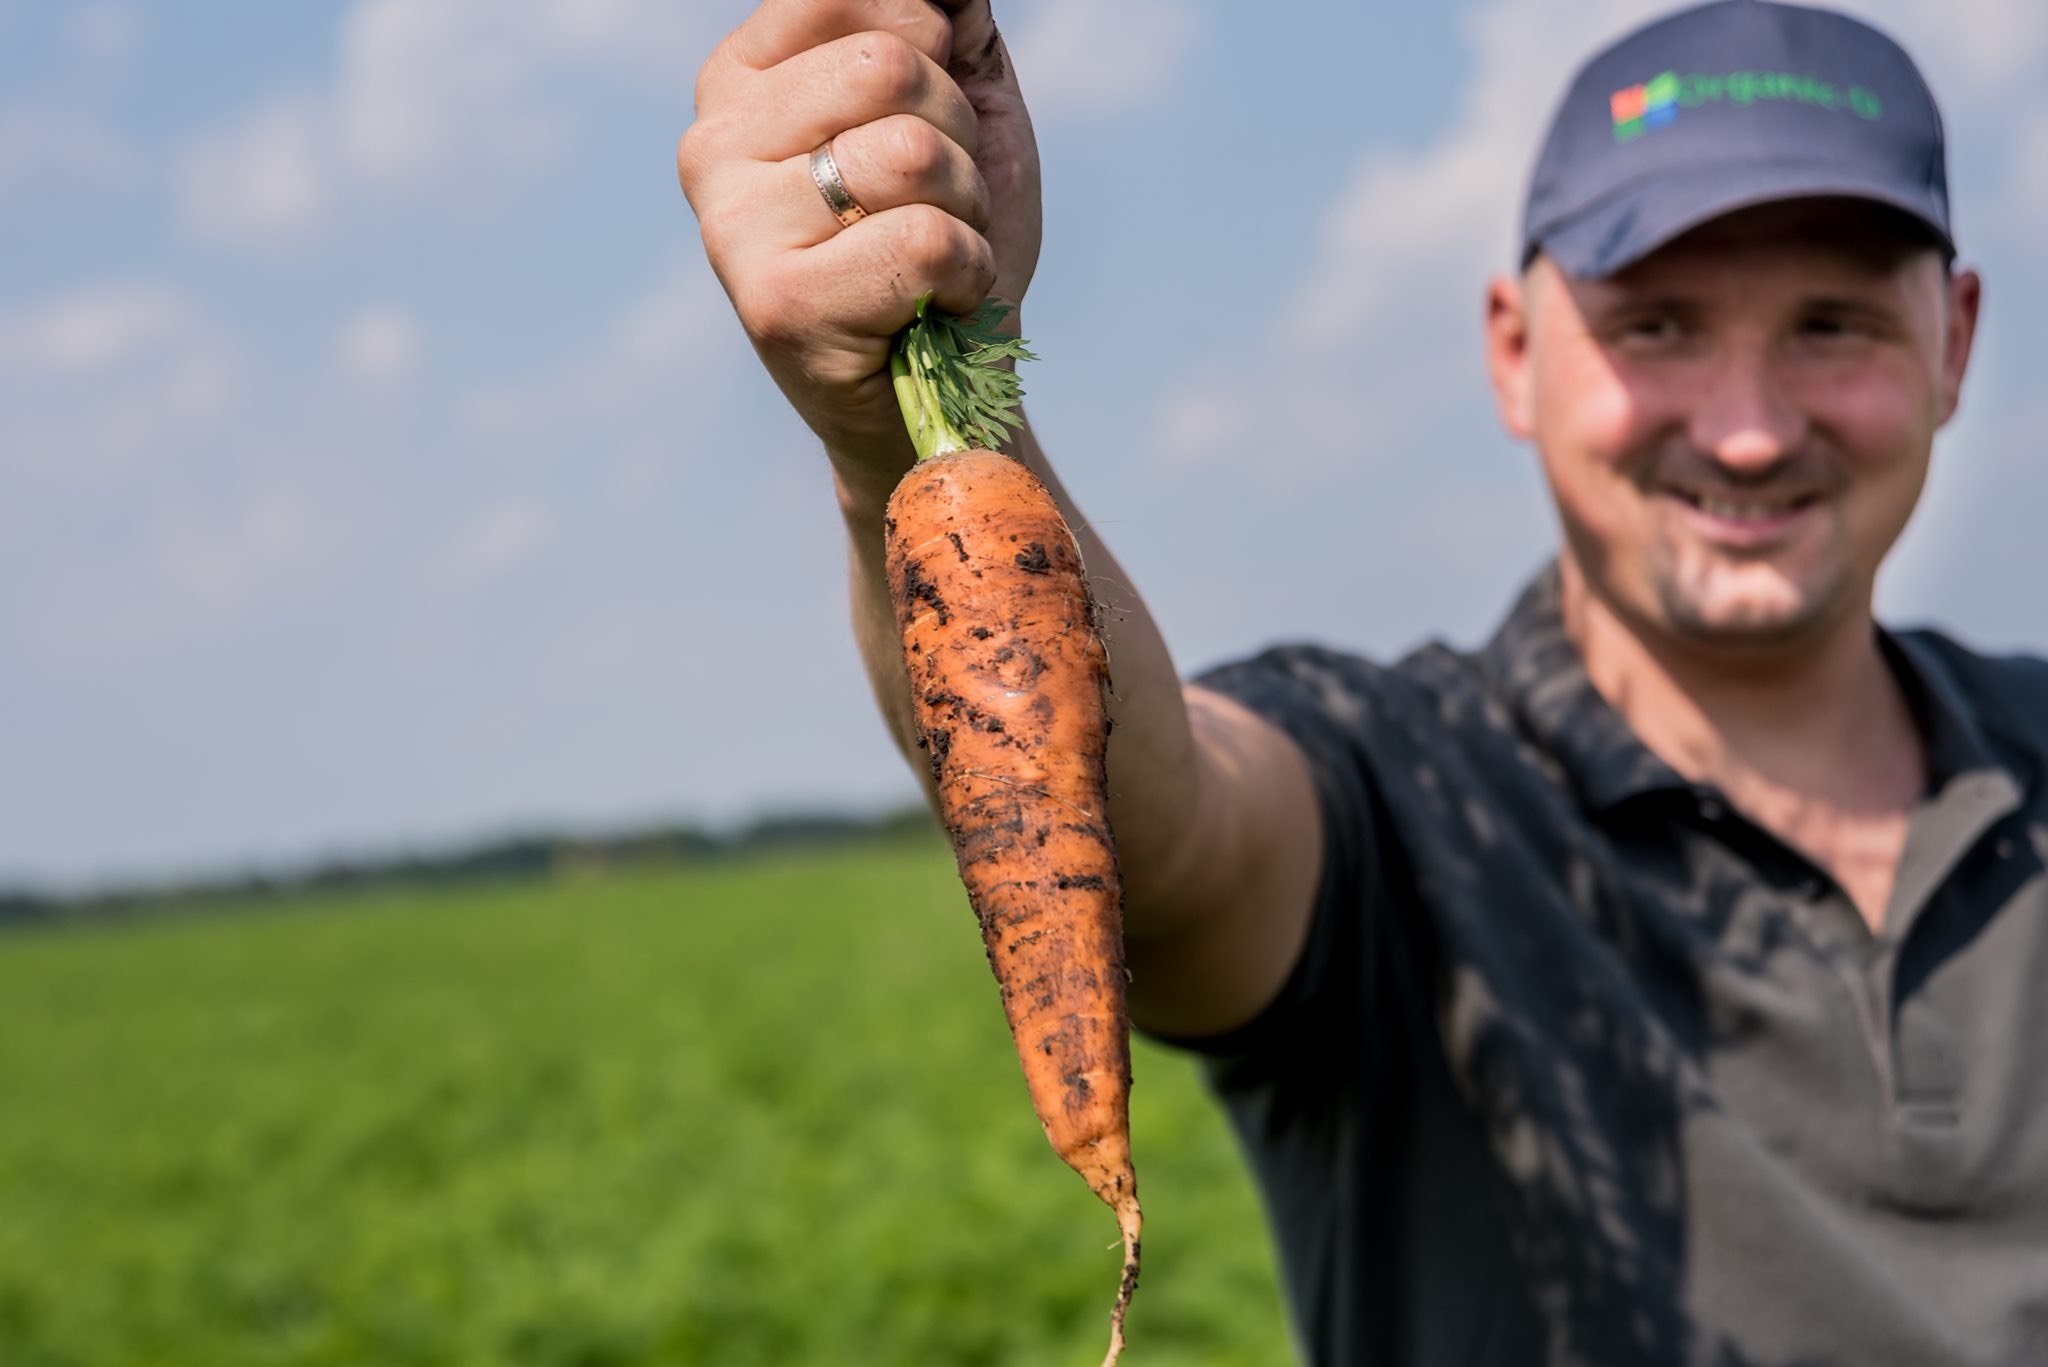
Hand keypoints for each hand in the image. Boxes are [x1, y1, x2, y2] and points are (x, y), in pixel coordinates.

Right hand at [679, 0, 1042, 489]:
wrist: (945, 391)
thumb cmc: (946, 239)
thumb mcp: (959, 105)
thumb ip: (944, 19)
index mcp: (741, 79)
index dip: (934, 51)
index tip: (927, 120)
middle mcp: (711, 143)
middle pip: (890, 66)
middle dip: (957, 140)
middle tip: (935, 206)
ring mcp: (731, 226)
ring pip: (910, 154)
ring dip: (964, 211)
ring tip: (931, 259)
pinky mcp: (776, 304)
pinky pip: (925, 241)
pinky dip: (965, 275)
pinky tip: (930, 306)